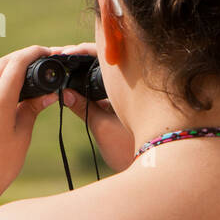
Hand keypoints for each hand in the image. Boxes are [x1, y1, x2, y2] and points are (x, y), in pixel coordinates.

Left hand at [0, 45, 62, 210]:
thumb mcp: (22, 136)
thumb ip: (33, 110)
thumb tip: (48, 94)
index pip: (17, 64)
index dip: (34, 53)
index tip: (50, 51)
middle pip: (3, 63)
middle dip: (23, 55)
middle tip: (43, 57)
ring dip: (8, 63)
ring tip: (27, 67)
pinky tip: (8, 83)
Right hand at [55, 42, 134, 172]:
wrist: (156, 168)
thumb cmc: (132, 149)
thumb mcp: (101, 127)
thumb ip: (82, 106)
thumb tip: (64, 92)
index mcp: (131, 81)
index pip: (103, 55)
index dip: (82, 51)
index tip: (65, 54)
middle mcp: (138, 81)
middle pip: (106, 60)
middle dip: (83, 58)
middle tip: (62, 60)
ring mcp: (137, 90)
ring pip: (110, 72)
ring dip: (90, 70)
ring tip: (68, 71)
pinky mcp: (136, 100)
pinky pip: (113, 85)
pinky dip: (97, 84)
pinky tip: (81, 87)